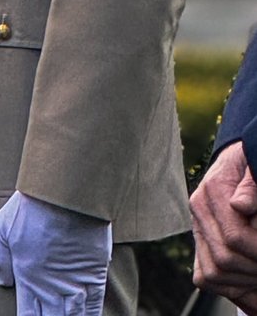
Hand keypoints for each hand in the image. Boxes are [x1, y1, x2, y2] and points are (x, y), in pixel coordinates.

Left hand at [0, 191, 110, 315]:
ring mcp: (75, 283)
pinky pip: (94, 307)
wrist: (64, 191)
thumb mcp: (3, 227)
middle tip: (49, 315)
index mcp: (28, 279)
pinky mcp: (94, 274)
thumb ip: (0, 257)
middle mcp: (52, 288)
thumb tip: (2, 279)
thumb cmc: (32, 205)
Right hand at [191, 140, 256, 306]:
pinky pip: (204, 276)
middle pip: (224, 259)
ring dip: (243, 282)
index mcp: (212, 191)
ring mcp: (198, 228)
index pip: (235, 237)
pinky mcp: (201, 242)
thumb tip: (240, 205)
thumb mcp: (255, 165)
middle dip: (253, 269)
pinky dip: (228, 288)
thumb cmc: (251, 165)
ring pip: (213, 274)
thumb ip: (251, 185)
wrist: (239, 162)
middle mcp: (199, 211)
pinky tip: (251, 288)